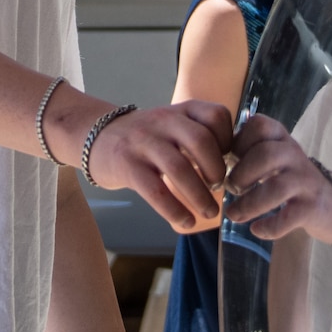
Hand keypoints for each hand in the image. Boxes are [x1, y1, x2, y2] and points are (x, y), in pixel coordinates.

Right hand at [80, 99, 233, 232]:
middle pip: (200, 140)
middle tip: (221, 187)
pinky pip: (154, 190)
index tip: (231, 160)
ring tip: (211, 212)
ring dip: (200, 195)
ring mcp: (143, 142)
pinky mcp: (127, 165)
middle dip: (217, 168)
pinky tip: (186, 221)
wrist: (96, 136)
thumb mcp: (173, 125)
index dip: (229, 139)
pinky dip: (174, 210)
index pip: (216, 115)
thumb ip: (199, 136)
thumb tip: (235, 167)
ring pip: (178, 168)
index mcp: (181, 110)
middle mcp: (163, 121)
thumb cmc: (146, 138)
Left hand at [223, 114, 331, 245]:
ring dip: (249, 203)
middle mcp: (296, 156)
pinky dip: (268, 226)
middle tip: (231, 188)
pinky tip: (257, 229)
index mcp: (283, 140)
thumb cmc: (294, 181)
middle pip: (266, 154)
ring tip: (234, 214)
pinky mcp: (312, 208)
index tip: (230, 159)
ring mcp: (306, 182)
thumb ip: (251, 153)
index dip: (239, 141)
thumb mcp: (277, 159)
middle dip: (242, 173)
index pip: (259, 125)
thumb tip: (214, 159)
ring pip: (277, 187)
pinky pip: (288, 217)